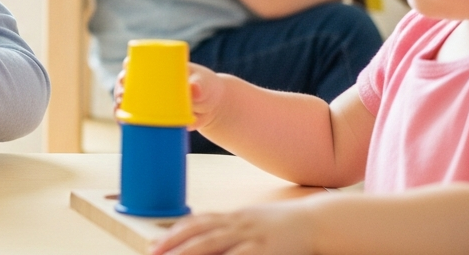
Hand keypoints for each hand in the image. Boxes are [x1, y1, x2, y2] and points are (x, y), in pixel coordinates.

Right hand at [116, 61, 225, 130]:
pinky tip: (122, 124)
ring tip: (121, 112)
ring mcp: (150, 100)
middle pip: (128, 82)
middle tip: (123, 96)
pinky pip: (135, 117)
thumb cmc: (207, 88)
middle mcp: (150, 82)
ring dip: (120, 105)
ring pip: (128, 100)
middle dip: (120, 88)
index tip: (126, 71)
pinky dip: (126, 120)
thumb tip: (194, 90)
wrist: (214, 109)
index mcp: (158, 68)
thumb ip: (199, 86)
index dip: (128, 65)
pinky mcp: (152, 115)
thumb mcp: (204, 83)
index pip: (138, 63)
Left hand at [151, 203, 314, 254]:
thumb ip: (230, 227)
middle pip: (200, 234)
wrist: (316, 221)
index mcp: (234, 217)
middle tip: (153, 253)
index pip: (197, 222)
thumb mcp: (252, 220)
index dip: (174, 233)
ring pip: (215, 245)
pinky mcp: (267, 250)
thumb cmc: (283, 224)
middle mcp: (239, 224)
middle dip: (174, 245)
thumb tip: (204, 235)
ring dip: (190, 254)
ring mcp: (253, 237)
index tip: (155, 243)